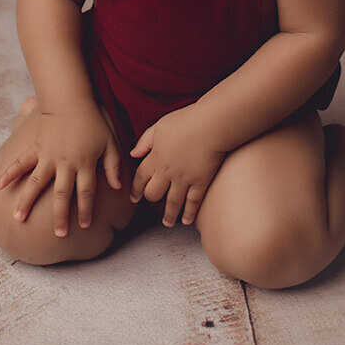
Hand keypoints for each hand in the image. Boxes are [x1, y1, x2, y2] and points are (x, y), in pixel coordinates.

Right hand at [0, 101, 121, 236]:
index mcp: (84, 163)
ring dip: (26, 202)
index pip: (86, 193)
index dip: (86, 210)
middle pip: (62, 195)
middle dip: (60, 216)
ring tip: (18, 219)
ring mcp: (47, 156)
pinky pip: (20, 163)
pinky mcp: (34, 148)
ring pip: (36, 183)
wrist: (70, 99)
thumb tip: (119, 187)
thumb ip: (114, 165)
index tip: (84, 225)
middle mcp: (65, 163)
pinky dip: (9, 174)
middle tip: (59, 234)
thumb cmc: (92, 120)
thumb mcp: (110, 141)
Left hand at [129, 104, 225, 227]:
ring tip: (167, 223)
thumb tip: (133, 154)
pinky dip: (189, 213)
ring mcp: (184, 179)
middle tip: (153, 203)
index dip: (136, 189)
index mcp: (156, 157)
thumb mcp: (160, 126)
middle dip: (151, 199)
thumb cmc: (186, 121)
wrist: (211, 124)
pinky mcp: (201, 182)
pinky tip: (187, 221)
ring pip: (172, 203)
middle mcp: (167, 172)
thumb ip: (145, 141)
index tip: (134, 197)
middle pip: (153, 193)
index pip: (141, 177)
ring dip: (168, 215)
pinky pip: (193, 203)